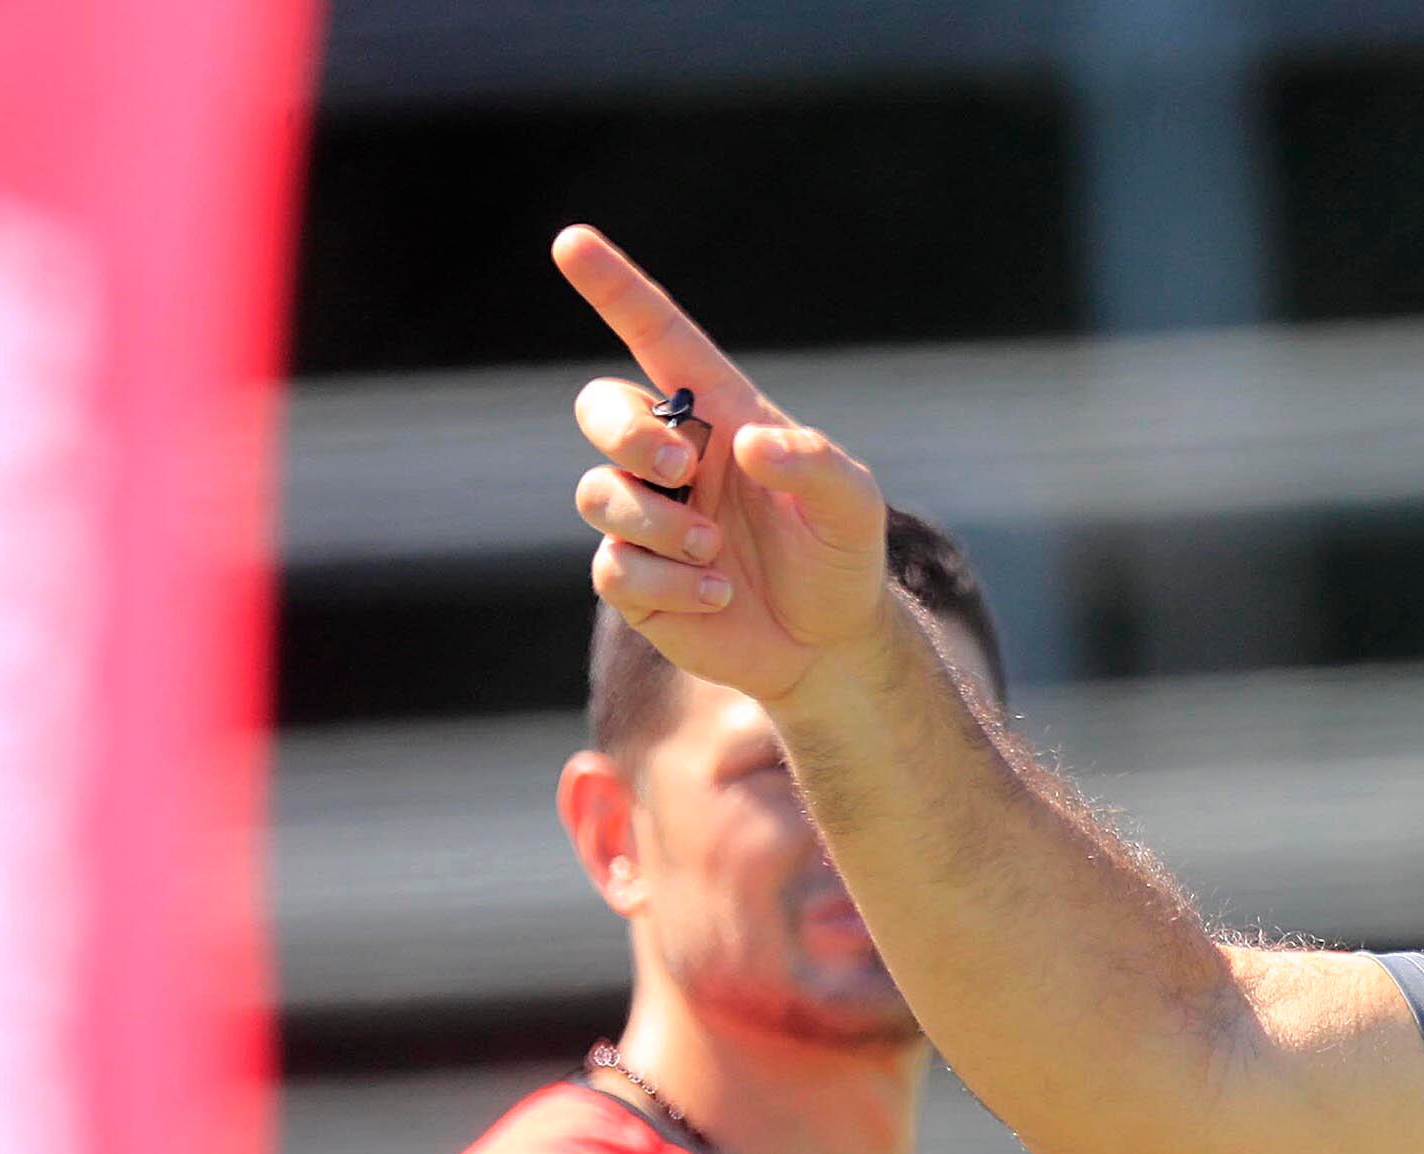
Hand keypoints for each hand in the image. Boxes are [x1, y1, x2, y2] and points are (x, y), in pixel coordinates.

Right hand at [552, 225, 894, 712]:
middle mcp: (671, 457)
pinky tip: (718, 596)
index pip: (657, 337)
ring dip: (658, 523)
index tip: (570, 241)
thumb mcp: (853, 504)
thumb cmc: (840, 554)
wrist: (829, 643)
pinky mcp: (635, 579)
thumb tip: (749, 444)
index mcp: (719, 416)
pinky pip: (614, 567)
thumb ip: (815, 463)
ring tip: (716, 552)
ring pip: (598, 493)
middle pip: (601, 408)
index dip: (613, 288)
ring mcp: (646, 517)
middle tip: (681, 468)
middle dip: (626, 431)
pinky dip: (667, 584)